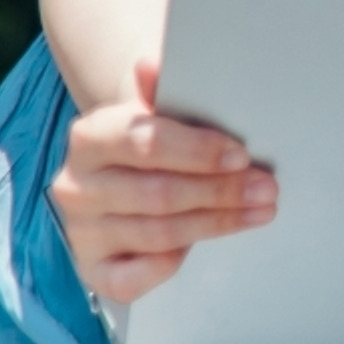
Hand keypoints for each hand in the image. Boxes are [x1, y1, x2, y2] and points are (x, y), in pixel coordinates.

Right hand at [48, 58, 272, 303]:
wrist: (125, 173)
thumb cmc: (156, 139)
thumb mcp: (162, 109)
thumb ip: (163, 89)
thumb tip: (151, 65)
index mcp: (90, 136)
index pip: (147, 143)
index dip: (199, 151)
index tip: (242, 154)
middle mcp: (76, 186)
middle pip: (158, 193)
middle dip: (221, 191)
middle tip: (267, 187)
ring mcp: (81, 231)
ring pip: (158, 233)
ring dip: (216, 223)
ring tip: (259, 210)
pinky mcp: (92, 269)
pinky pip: (132, 278)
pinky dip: (167, 266)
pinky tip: (199, 249)